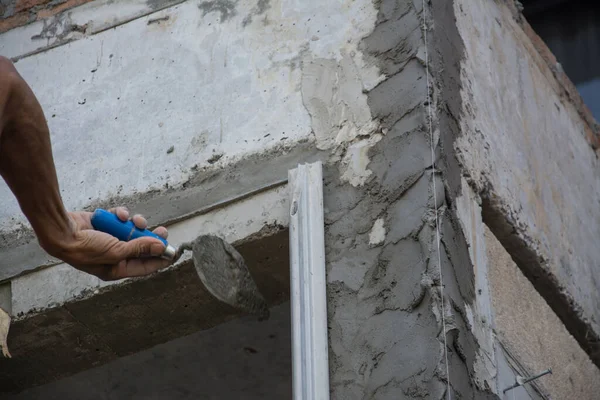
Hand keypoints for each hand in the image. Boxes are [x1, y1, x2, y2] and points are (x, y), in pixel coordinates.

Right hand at [43, 207, 170, 280]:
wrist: (62, 230)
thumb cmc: (85, 248)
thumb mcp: (116, 251)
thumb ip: (139, 248)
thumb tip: (161, 247)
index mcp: (117, 268)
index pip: (144, 266)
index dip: (160, 260)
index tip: (174, 253)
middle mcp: (115, 255)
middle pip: (141, 247)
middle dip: (152, 238)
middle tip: (163, 231)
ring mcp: (110, 238)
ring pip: (133, 230)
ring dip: (136, 224)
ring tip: (136, 221)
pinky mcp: (106, 224)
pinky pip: (121, 219)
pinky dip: (121, 215)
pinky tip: (118, 214)